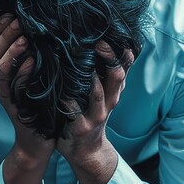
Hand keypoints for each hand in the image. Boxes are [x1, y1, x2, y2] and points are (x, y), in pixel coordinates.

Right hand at [0, 15, 53, 183]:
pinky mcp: (15, 107)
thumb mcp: (36, 74)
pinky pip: (13, 88)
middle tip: (20, 19)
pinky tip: (32, 62)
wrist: (40, 140)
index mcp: (3, 71)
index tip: (11, 11)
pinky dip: (21, 73)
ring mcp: (5, 94)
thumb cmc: (42, 105)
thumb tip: (40, 27)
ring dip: (10, 51)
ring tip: (25, 38)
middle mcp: (0, 82)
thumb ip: (33, 54)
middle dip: (4, 33)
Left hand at [57, 41, 133, 183]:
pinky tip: (59, 89)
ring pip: (98, 93)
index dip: (123, 50)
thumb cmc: (91, 116)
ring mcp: (96, 114)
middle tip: (99, 42)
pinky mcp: (82, 126)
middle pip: (116, 75)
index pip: (125, 65)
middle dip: (109, 58)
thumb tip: (103, 44)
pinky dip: (67, 100)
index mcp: (114, 90)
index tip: (115, 32)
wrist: (87, 151)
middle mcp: (110, 100)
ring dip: (92, 77)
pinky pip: (74, 110)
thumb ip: (104, 74)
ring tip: (82, 61)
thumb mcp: (104, 96)